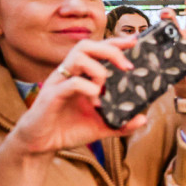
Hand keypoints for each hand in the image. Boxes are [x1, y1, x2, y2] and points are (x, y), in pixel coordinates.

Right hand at [7, 38, 147, 156]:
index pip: (98, 50)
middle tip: (128, 66)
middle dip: (110, 50)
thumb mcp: (102, 126)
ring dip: (98, 69)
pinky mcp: (52, 95)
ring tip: (105, 88)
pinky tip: (96, 102)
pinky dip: (88, 88)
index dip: (116, 43)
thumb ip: (123, 123)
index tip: (135, 41)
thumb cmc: (70, 128)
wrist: (42, 143)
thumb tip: (143, 119)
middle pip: (87, 45)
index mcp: (82, 75)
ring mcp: (60, 82)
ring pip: (78, 57)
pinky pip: (71, 82)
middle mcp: (70, 73)